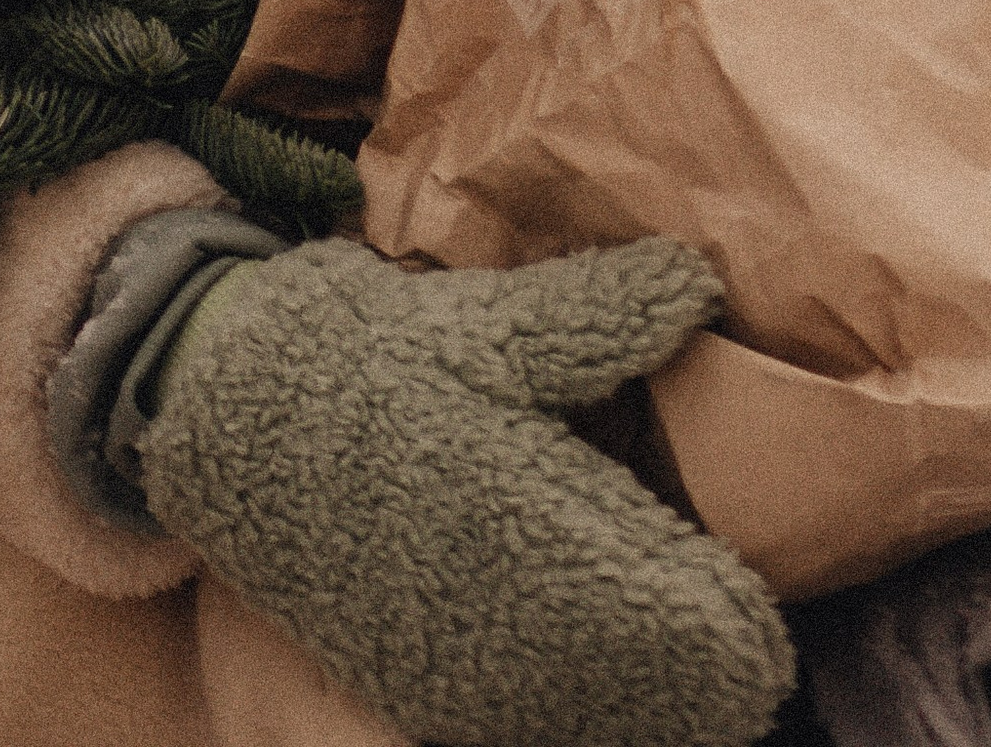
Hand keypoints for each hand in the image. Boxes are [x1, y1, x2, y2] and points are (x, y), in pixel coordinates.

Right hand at [132, 235, 793, 746]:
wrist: (227, 408)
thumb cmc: (371, 355)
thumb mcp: (489, 321)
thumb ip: (600, 314)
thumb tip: (698, 288)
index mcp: (524, 516)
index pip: (659, 611)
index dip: (725, 629)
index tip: (764, 621)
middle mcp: (490, 608)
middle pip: (631, 686)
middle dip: (695, 678)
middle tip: (748, 658)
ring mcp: (443, 661)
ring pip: (574, 716)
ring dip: (639, 704)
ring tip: (696, 690)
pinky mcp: (405, 681)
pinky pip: (508, 725)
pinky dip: (568, 715)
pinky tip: (603, 703)